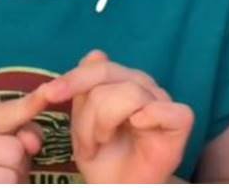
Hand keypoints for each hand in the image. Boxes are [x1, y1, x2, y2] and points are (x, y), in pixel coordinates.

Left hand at [43, 51, 193, 182]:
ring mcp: (163, 101)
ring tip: (102, 144)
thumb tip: (95, 54)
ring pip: (129, 94)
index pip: (99, 67)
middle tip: (85, 143)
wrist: (121, 187)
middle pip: (110, 77)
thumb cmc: (105, 158)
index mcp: (122, 82)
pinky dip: (147, 118)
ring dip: (105, 125)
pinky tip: (137, 128)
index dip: (74, 79)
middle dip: (88, 113)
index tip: (48, 95)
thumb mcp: (83, 125)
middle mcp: (144, 86)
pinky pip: (162, 109)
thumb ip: (85, 92)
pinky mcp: (180, 120)